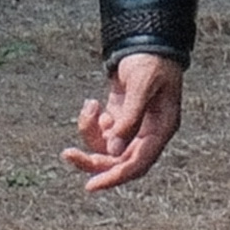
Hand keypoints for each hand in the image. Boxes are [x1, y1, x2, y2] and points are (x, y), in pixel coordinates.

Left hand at [65, 51, 184, 195]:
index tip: (91, 185)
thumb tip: (113, 150)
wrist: (146, 44)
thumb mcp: (141, 87)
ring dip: (90, 133)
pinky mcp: (120, 119)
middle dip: (92, 159)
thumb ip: (129, 119)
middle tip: (67, 154)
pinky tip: (93, 103)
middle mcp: (148, 134)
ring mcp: (133, 128)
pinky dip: (91, 122)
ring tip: (89, 107)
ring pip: (106, 148)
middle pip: (118, 162)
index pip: (138, 164)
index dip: (115, 177)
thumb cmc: (150, 63)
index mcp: (161, 130)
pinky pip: (101, 133)